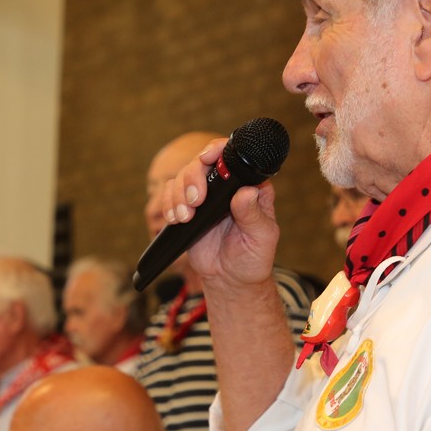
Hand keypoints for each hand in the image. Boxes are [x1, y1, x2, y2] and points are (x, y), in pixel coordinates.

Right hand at [156, 139, 281, 288]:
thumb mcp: (261, 237)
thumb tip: (246, 192)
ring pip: (183, 176)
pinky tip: (176, 219)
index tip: (207, 158)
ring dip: (179, 194)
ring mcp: (206, 196)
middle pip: (202, 163)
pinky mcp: (188, 209)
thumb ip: (253, 214)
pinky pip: (171, 195)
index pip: (233, 157)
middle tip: (195, 201)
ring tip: (185, 217)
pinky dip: (169, 204)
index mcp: (249, 186)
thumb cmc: (253, 258)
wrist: (231, 280)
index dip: (217, 150)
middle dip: (193, 178)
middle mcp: (226, 186)